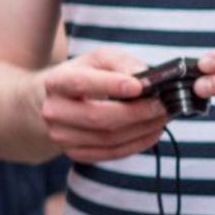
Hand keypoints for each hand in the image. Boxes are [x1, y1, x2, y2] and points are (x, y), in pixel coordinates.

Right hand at [37, 47, 168, 162]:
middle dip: (135, 112)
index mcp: (56, 81)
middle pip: (97, 117)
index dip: (111, 85)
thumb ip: (122, 63)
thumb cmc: (86, 76)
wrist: (61, 101)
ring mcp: (62, 136)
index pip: (81, 83)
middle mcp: (54, 111)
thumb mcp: (100, 60)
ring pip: (108, 138)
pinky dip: (137, 144)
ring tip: (160, 118)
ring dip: (141, 130)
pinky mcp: (75, 153)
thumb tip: (145, 78)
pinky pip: (112, 153)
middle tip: (161, 106)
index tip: (140, 86)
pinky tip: (151, 132)